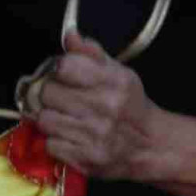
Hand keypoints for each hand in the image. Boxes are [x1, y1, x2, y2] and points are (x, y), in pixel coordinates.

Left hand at [28, 29, 156, 178]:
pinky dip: (57, 142)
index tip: (64, 75)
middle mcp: (106, 107)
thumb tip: (70, 37)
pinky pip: (50, 145)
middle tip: (63, 99)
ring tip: (66, 119)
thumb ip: (91, 54)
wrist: (151, 146)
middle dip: (52, 94)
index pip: (64, 66)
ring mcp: (95, 135)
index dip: (59, 70)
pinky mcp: (86, 159)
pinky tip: (71, 137)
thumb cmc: (131, 106)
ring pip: (44, 119)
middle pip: (48, 92)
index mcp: (115, 81)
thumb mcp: (119, 73)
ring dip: (52, 119)